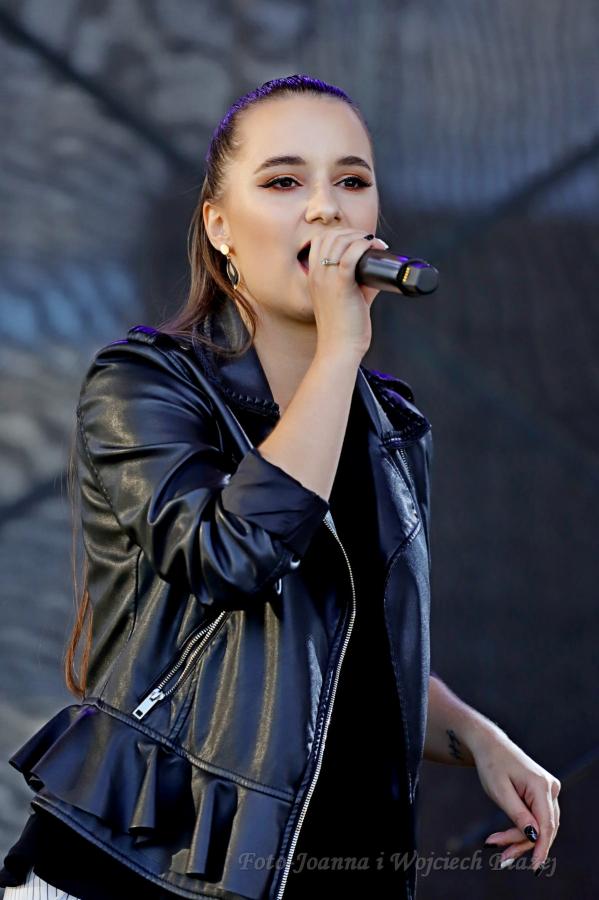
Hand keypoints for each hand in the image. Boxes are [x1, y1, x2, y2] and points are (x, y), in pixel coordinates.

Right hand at [307, 227, 386, 358]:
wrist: (340, 349)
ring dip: (360, 237)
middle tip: (371, 241)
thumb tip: (379, 270)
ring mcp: (326, 279)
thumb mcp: (348, 299)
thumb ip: (361, 282)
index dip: (341, 234)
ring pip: (340, 241)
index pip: (321, 241)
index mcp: (313, 277)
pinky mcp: (340, 286)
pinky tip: (374, 247)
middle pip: (331, 236)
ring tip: (375, 244)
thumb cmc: (344, 329)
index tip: (360, 241)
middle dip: (353, 232)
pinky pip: (350, 255)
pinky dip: (363, 246)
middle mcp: (316, 274)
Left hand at [471, 728, 560, 873]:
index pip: (547, 824)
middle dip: (523, 844)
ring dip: (521, 839)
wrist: (489, 745)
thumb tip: (534, 837)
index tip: (535, 867)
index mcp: (541, 785)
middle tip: (502, 858)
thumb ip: (518, 814)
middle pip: (544, 828)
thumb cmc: (492, 764)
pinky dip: (522, 829)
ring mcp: (549, 790)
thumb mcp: (499, 791)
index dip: (542, 848)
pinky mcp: (542, 794)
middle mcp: (550, 788)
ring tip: (498, 847)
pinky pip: (537, 818)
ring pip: (540, 825)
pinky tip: (506, 838)